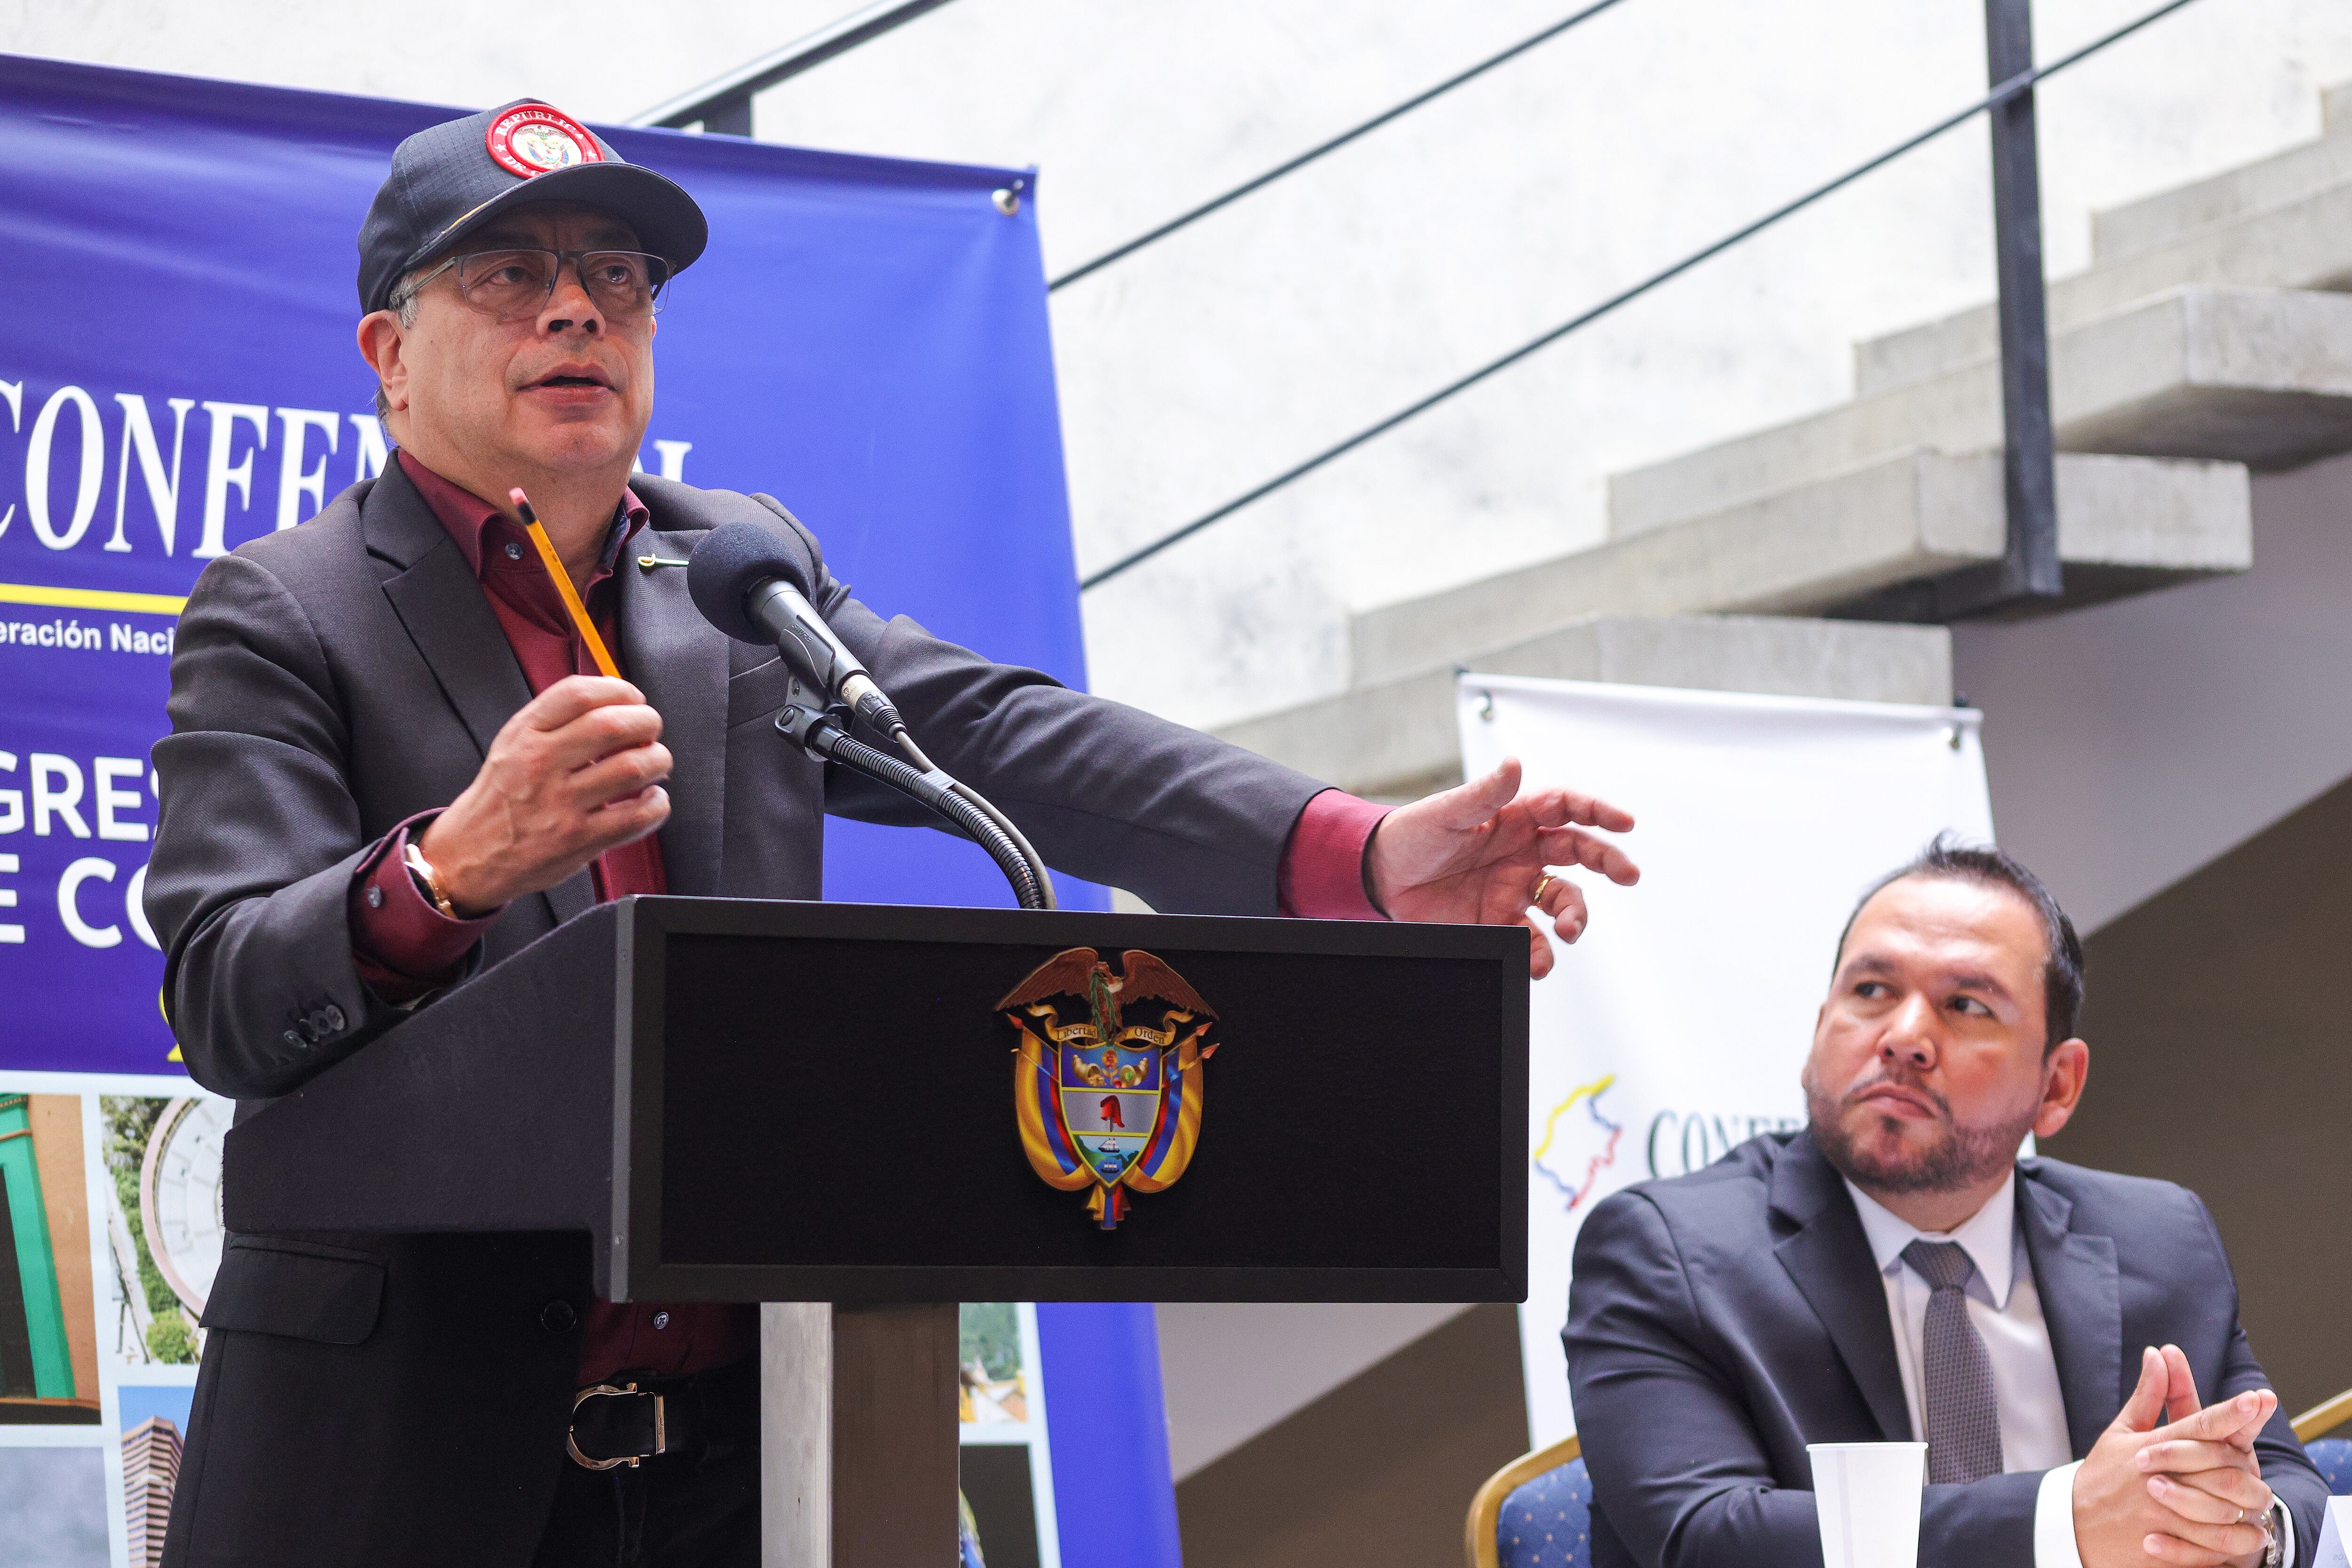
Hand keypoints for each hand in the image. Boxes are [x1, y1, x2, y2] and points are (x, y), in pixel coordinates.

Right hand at [417, 675, 669, 912]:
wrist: (470, 854)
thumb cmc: (501, 798)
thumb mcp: (513, 744)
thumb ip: (557, 719)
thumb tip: (615, 699)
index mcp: (525, 735)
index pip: (579, 694)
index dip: (619, 690)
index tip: (633, 699)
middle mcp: (541, 764)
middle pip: (613, 725)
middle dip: (647, 723)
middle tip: (650, 731)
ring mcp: (561, 803)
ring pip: (631, 768)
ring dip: (658, 761)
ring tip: (655, 763)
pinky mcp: (579, 839)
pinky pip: (637, 816)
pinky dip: (657, 804)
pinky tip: (651, 799)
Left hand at [1364, 757, 1637, 978]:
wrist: (1380, 878)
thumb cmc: (1413, 835)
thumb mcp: (1446, 812)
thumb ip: (1483, 794)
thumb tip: (1513, 762)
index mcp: (1515, 818)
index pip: (1566, 808)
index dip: (1598, 811)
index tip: (1625, 822)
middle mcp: (1524, 853)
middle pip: (1579, 853)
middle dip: (1608, 863)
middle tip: (1628, 875)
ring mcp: (1514, 889)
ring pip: (1562, 902)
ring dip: (1574, 917)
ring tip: (1568, 931)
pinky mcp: (1498, 922)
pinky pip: (1531, 938)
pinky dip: (1539, 952)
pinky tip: (1537, 961)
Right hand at [2074, 1347, 2273, 1567]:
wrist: (2072, 1525)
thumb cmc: (2103, 1475)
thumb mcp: (2122, 1432)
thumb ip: (2147, 1395)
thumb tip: (2157, 1353)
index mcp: (2150, 1448)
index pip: (2197, 1426)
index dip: (2230, 1413)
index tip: (2257, 1399)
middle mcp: (2157, 1479)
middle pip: (2220, 1470)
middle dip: (2249, 1475)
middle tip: (2261, 1483)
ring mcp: (2160, 1515)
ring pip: (2222, 1513)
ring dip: (2247, 1514)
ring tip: (2258, 1513)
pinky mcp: (2162, 1547)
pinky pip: (2210, 1548)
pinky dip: (2234, 1544)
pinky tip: (2246, 1538)